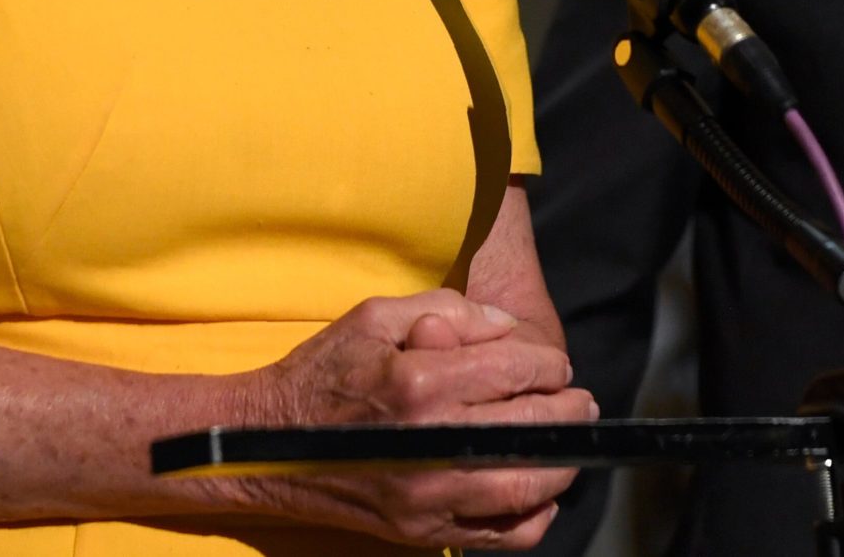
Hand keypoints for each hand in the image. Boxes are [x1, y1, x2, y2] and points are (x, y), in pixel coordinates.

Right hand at [237, 291, 596, 549]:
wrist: (265, 444)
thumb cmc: (322, 373)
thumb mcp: (376, 317)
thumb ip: (449, 309)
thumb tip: (508, 328)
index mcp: (418, 383)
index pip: (515, 371)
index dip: (548, 364)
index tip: (555, 364)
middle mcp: (427, 444)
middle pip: (531, 426)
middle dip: (568, 409)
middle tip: (578, 400)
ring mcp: (425, 497)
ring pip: (527, 487)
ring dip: (561, 462)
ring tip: (569, 440)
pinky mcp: (421, 532)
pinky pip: (500, 537)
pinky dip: (533, 517)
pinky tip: (537, 490)